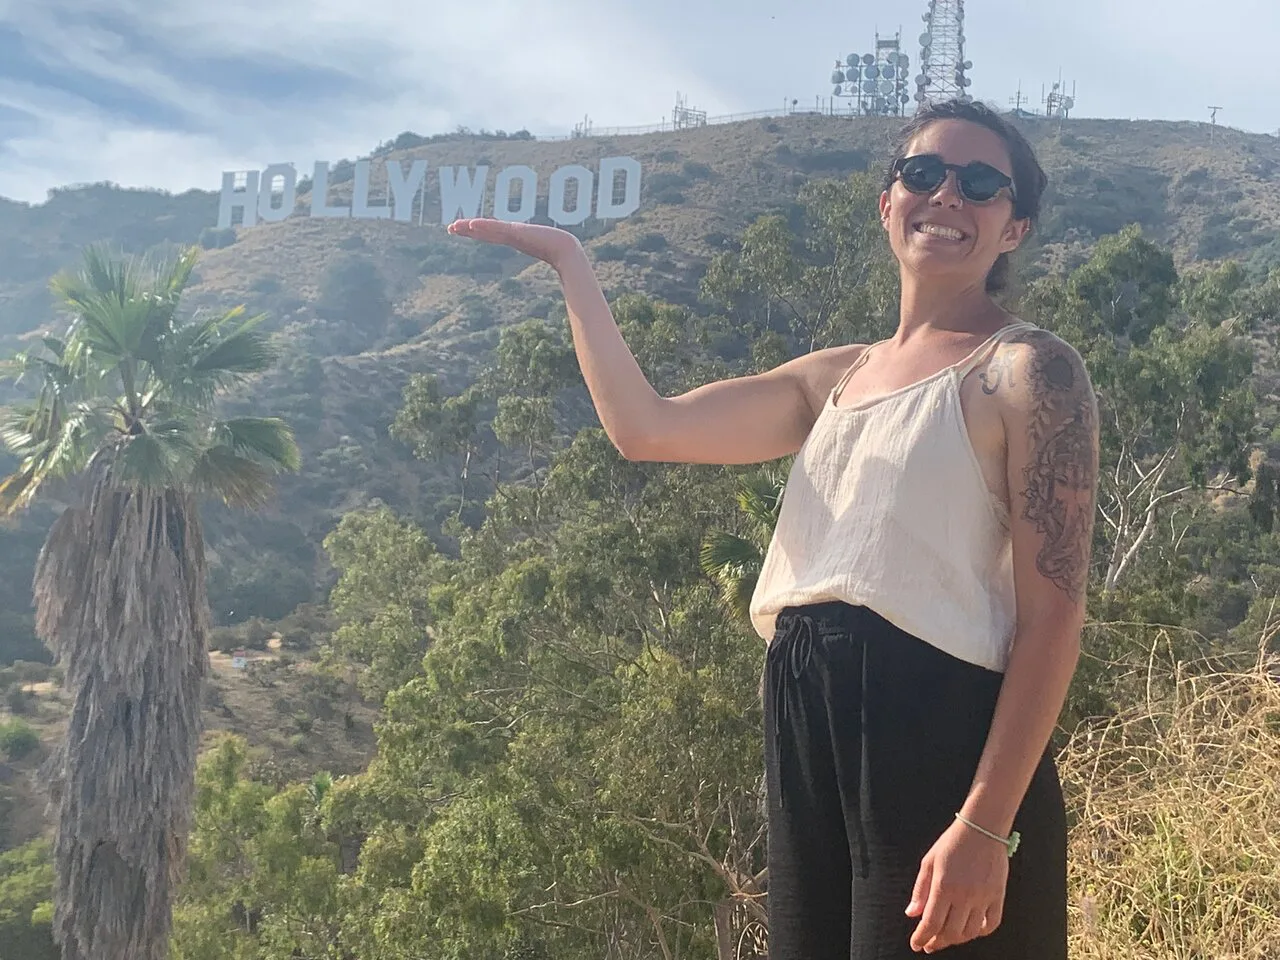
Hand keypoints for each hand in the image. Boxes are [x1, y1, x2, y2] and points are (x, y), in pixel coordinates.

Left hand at [446, 218, 582, 270]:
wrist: (569, 251)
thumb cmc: (562, 259)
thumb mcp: (540, 265)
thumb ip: (537, 273)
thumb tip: (550, 291)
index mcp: (516, 238)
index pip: (490, 234)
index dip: (476, 231)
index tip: (461, 230)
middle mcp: (512, 233)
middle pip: (485, 229)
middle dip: (467, 228)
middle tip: (450, 227)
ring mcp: (514, 231)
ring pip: (487, 228)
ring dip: (470, 227)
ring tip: (454, 227)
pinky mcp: (517, 231)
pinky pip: (497, 228)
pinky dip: (483, 226)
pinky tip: (471, 225)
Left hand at [906, 817, 1008, 952]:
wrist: (982, 828)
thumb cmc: (952, 842)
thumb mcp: (929, 862)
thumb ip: (920, 890)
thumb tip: (912, 914)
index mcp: (944, 886)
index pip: (931, 923)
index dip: (921, 937)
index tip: (916, 944)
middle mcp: (964, 895)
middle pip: (950, 932)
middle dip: (937, 942)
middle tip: (929, 943)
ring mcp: (983, 897)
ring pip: (970, 932)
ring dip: (957, 939)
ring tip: (947, 937)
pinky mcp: (998, 896)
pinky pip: (992, 924)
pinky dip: (981, 932)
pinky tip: (972, 930)